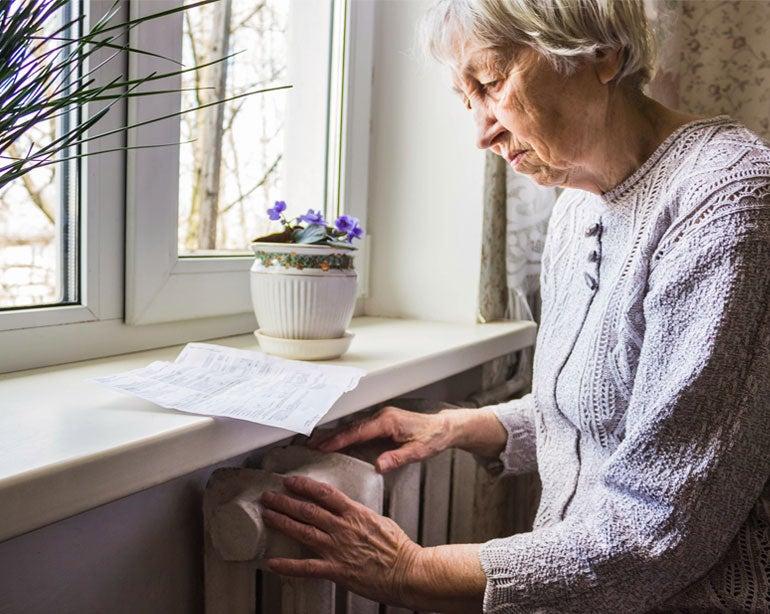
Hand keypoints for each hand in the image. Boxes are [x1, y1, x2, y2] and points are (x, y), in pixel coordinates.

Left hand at [260, 475, 421, 607]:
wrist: (408, 572)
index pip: (324, 493)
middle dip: (285, 501)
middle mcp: (343, 528)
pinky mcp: (337, 570)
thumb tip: (350, 510)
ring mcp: (338, 548)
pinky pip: (307, 567)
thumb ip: (360, 515)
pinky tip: (273, 563)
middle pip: (308, 510)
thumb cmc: (399, 549)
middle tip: (270, 496)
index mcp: (355, 513)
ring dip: (282, 522)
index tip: (291, 481)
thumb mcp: (380, 521)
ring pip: (303, 531)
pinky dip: (288, 565)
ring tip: (268, 516)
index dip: (304, 486)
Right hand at [306, 405, 453, 471]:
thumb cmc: (434, 438)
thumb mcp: (419, 451)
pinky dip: (346, 433)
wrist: (446, 427)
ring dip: (336, 434)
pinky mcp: (383, 421)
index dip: (339, 440)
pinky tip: (338, 441)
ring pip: (354, 426)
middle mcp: (382, 416)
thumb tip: (378, 466)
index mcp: (388, 422)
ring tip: (317, 443)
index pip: (358, 431)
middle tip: (310, 445)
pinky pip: (360, 427)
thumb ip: (398, 458)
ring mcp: (382, 417)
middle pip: (351, 427)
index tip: (322, 447)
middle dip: (330, 436)